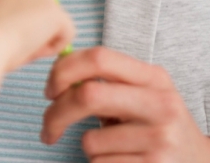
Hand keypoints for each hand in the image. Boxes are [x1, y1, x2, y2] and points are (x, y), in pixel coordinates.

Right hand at [0, 0, 74, 70]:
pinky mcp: (55, 11)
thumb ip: (4, 15)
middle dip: (33, 28)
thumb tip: (24, 33)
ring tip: (12, 45)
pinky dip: (50, 47)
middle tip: (9, 42)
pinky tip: (30, 48)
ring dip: (37, 40)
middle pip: (41, 8)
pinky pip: (64, 37)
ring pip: (50, 26)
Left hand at [42, 47, 209, 161]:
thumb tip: (57, 79)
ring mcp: (160, 138)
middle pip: (88, 95)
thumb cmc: (157, 126)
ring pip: (90, 140)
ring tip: (113, 148)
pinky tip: (122, 162)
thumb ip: (106, 82)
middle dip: (55, 114)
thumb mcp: (143, 95)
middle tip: (48, 129)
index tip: (50, 91)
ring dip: (89, 148)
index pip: (99, 58)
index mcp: (153, 77)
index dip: (63, 70)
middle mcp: (161, 104)